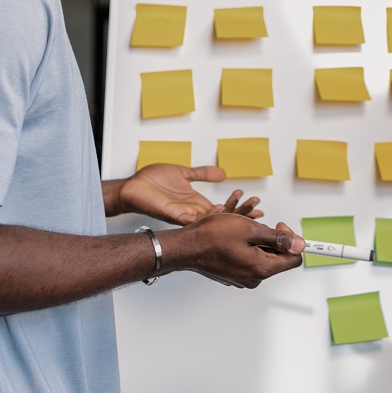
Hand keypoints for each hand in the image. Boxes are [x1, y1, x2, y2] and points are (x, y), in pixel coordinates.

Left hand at [116, 164, 261, 225]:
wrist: (132, 186)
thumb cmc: (151, 181)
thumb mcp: (183, 172)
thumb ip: (202, 173)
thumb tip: (221, 173)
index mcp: (195, 202)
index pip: (223, 208)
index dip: (240, 207)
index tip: (256, 204)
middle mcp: (192, 211)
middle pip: (222, 216)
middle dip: (242, 214)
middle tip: (259, 211)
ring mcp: (184, 214)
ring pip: (212, 220)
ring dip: (230, 216)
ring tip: (247, 212)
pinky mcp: (173, 214)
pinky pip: (194, 219)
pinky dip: (208, 217)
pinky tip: (221, 212)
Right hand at [166, 215, 303, 287]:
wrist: (186, 246)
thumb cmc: (212, 237)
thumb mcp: (250, 229)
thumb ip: (278, 238)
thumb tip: (299, 244)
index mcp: (262, 268)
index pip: (293, 259)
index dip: (291, 240)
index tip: (280, 226)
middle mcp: (254, 278)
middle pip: (277, 258)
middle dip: (272, 240)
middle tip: (256, 226)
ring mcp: (243, 279)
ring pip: (262, 258)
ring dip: (258, 243)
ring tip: (240, 231)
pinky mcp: (234, 276)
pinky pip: (248, 261)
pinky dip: (246, 249)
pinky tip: (233, 240)